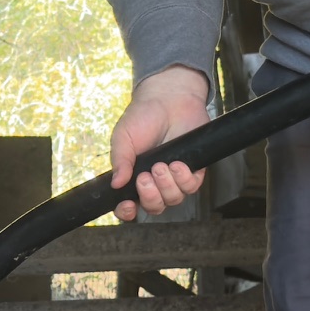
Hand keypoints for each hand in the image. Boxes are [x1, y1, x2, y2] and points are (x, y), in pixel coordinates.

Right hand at [107, 67, 213, 219]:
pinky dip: (184, 179)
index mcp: (133, 178)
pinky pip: (191, 187)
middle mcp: (154, 182)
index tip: (127, 206)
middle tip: (145, 176)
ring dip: (166, 186)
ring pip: (173, 199)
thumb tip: (115, 184)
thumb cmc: (143, 117)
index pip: (129, 205)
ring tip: (161, 165)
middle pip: (154, 207)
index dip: (127, 212)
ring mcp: (174, 178)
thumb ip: (119, 160)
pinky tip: (177, 163)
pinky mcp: (194, 170)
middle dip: (150, 196)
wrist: (169, 98)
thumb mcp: (123, 138)